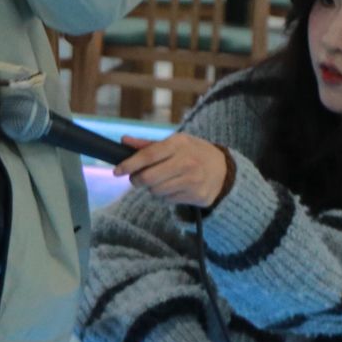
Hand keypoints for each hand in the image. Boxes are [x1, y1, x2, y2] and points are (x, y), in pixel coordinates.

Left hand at [114, 133, 231, 207]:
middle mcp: (187, 161)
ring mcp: (193, 180)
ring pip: (156, 191)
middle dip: (137, 180)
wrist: (224, 170)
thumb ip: (149, 144)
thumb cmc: (194, 153)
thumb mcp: (176, 142)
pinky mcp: (197, 196)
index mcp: (179, 144)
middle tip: (136, 179)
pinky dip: (165, 196)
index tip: (117, 171)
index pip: (148, 155)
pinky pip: (168, 200)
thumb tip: (124, 141)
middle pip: (149, 177)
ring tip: (161, 181)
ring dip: (152, 189)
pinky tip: (174, 187)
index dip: (130, 164)